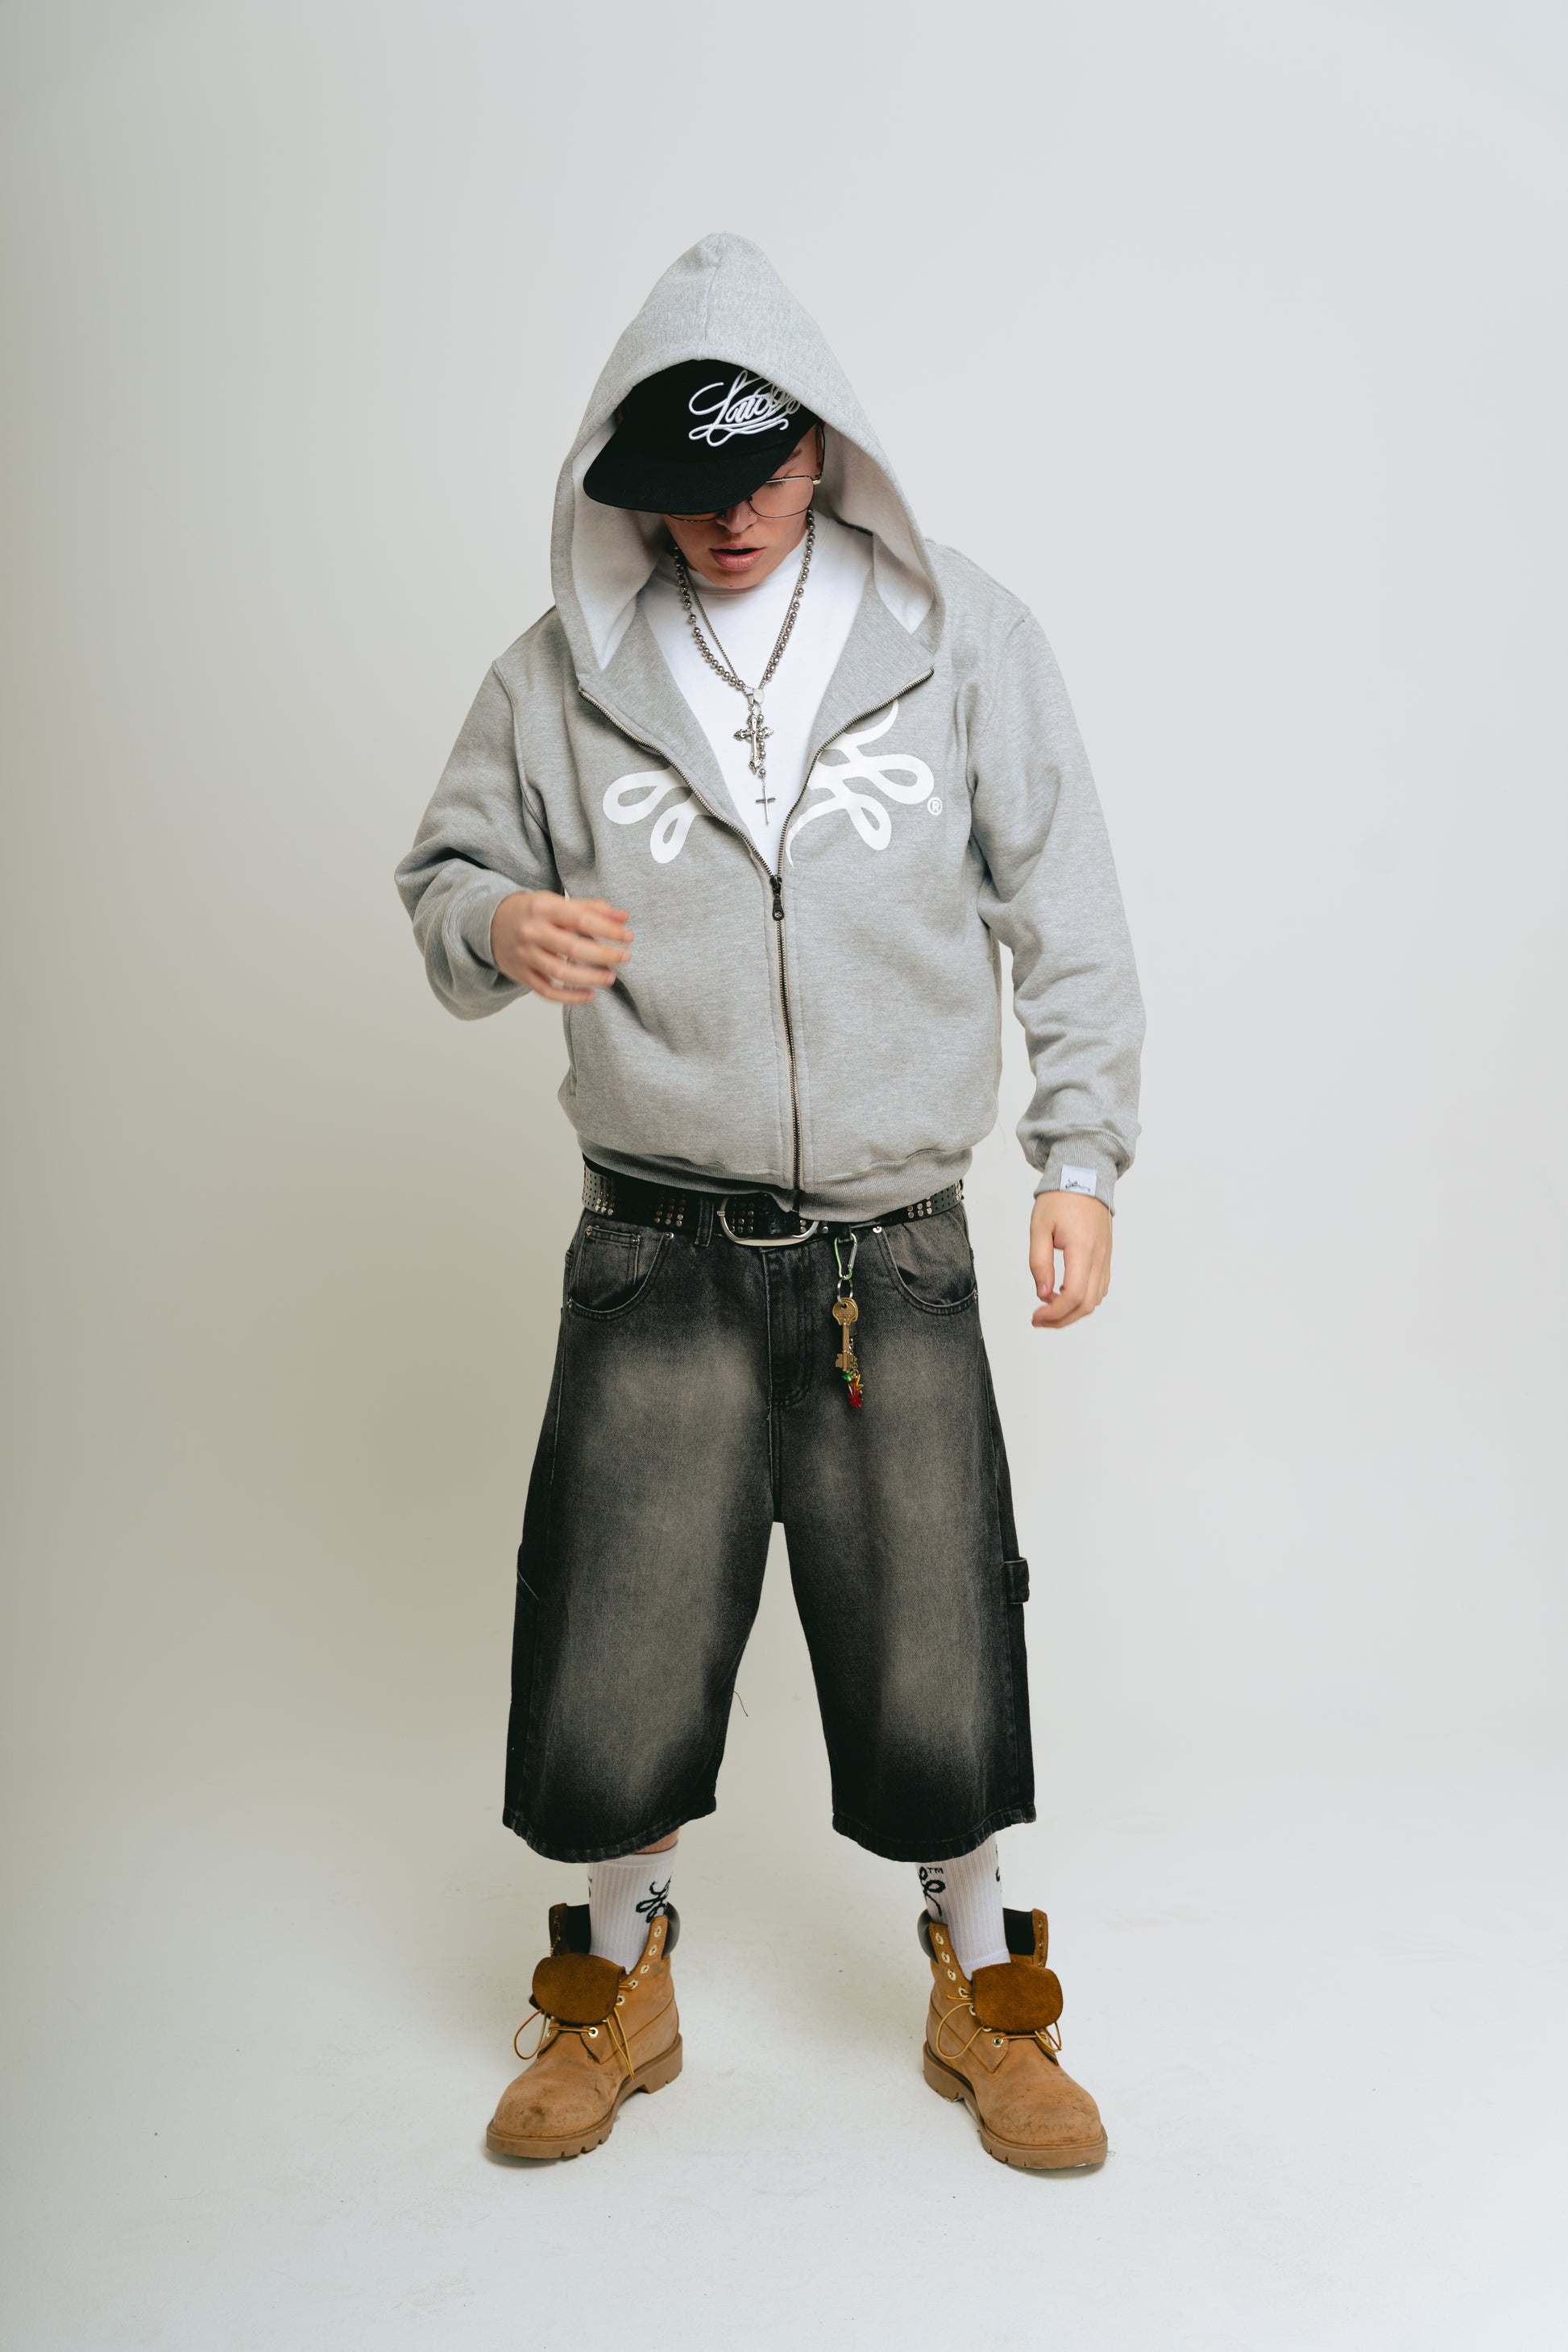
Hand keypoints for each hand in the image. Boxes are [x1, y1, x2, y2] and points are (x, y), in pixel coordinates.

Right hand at [490, 891, 631, 1002]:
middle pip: (573, 947)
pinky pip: (547, 991)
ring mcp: (525, 955)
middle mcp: (531, 931)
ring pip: (561, 972)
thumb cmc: (532, 912)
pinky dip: (570, 997)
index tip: (628, 937)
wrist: (491, 924)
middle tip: (625, 957)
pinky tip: (590, 995)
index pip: (581, 919)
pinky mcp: (521, 974)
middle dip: (604, 954)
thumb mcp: (556, 902)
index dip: (608, 929)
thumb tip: (623, 916)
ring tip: (610, 977)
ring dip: (590, 977)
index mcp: (543, 908)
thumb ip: (590, 908)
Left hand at [1030, 1191, 1111, 1328]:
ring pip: (1095, 1300)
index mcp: (1082, 1248)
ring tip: (1049, 1308)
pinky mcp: (1106, 1258)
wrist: (1083, 1177)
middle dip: (1062, 1319)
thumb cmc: (1060, 1199)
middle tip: (1039, 1319)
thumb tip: (1043, 1293)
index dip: (1055, 1313)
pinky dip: (1083, 1299)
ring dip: (1072, 1312)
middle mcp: (1099, 1257)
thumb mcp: (1039, 1228)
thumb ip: (1039, 1262)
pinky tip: (1064, 1295)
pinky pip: (1099, 1288)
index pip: (1074, 1295)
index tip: (1037, 1316)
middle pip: (1087, 1304)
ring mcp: (1105, 1258)